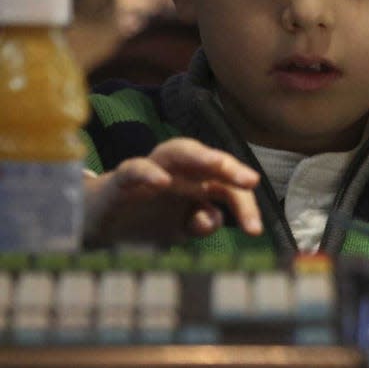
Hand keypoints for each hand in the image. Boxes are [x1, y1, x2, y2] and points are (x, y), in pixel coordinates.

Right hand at [84, 138, 262, 246]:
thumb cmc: (148, 220)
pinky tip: (162, 181)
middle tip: (251, 181)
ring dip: (198, 156)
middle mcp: (179, 171)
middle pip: (209, 159)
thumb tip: (213, 220)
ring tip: (217, 164)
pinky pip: (134, 168)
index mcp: (198, 182)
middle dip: (231, 167)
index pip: (228, 187)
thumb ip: (199, 224)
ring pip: (177, 151)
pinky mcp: (121, 179)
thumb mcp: (179, 229)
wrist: (100, 224)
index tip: (255, 230)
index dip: (245, 206)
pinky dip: (148, 172)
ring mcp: (151, 171)